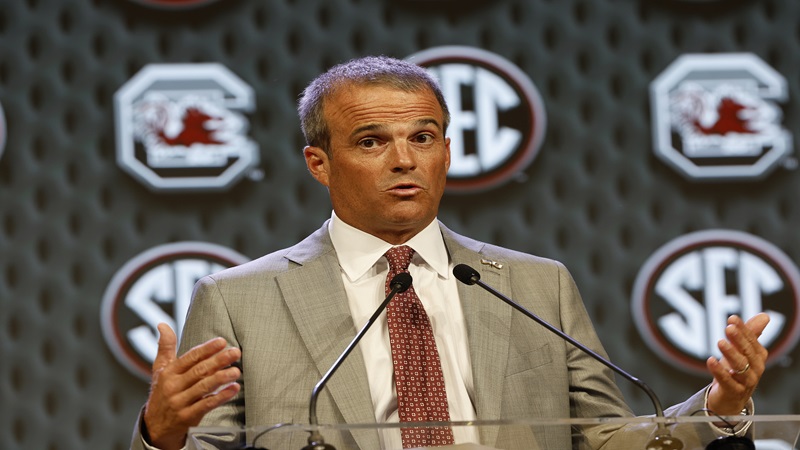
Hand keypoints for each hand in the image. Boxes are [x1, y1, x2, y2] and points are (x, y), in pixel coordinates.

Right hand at [143, 323, 241, 449]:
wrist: (154, 427)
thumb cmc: (161, 393)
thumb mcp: (160, 369)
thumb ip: (165, 347)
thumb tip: (162, 324)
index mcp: (169, 372)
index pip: (190, 358)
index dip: (206, 349)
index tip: (222, 341)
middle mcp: (173, 386)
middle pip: (199, 371)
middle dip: (218, 360)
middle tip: (235, 352)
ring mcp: (180, 402)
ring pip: (203, 387)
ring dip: (222, 378)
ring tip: (237, 371)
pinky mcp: (187, 417)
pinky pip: (206, 405)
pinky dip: (221, 397)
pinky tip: (233, 389)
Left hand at [706, 313, 769, 415]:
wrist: (730, 399)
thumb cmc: (736, 372)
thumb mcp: (741, 351)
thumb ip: (750, 334)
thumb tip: (764, 316)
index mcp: (758, 356)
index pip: (751, 340)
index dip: (743, 329)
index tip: (732, 319)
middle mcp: (755, 368)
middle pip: (748, 352)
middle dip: (739, 340)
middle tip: (729, 328)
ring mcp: (746, 381)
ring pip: (740, 367)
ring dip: (731, 354)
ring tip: (720, 342)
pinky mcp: (734, 392)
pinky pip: (727, 381)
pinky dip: (719, 371)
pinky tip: (711, 361)